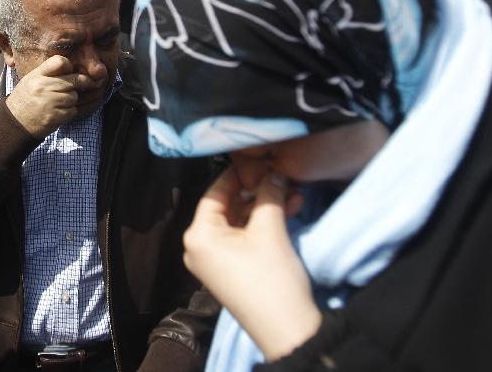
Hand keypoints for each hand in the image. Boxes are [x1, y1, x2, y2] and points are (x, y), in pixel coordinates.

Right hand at [5, 55, 97, 137]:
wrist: (15, 122)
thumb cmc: (26, 99)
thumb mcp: (32, 80)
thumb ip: (49, 72)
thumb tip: (73, 68)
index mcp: (37, 75)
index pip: (60, 62)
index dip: (69, 66)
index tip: (72, 70)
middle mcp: (43, 87)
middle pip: (73, 80)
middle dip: (81, 83)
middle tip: (87, 84)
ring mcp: (49, 102)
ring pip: (74, 96)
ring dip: (72, 100)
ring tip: (61, 102)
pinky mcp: (54, 116)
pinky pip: (72, 111)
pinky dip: (69, 112)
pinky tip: (60, 112)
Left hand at [183, 166, 320, 360]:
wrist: (286, 329)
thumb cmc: (271, 279)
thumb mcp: (270, 229)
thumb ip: (269, 194)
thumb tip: (273, 173)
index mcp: (198, 235)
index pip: (214, 192)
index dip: (239, 175)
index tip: (259, 161)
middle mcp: (198, 247)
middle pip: (227, 206)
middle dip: (257, 192)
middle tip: (281, 178)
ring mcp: (213, 261)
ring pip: (239, 221)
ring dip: (265, 207)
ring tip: (293, 194)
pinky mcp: (230, 270)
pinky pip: (242, 237)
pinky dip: (262, 225)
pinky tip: (288, 211)